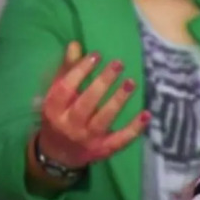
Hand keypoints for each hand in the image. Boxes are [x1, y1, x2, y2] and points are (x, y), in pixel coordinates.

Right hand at [33, 41, 148, 172]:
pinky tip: (146, 114)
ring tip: (131, 82)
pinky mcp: (102, 150)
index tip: (96, 56)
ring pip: (104, 119)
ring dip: (118, 100)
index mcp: (54, 109)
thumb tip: (76, 45)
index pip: (65, 88)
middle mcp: (69, 125)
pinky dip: (134, 129)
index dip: (80, 71)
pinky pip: (120, 140)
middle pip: (86, 103)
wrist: (58, 155)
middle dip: (103, 83)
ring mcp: (87, 139)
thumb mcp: (56, 95)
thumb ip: (67, 71)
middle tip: (118, 64)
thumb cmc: (58, 117)